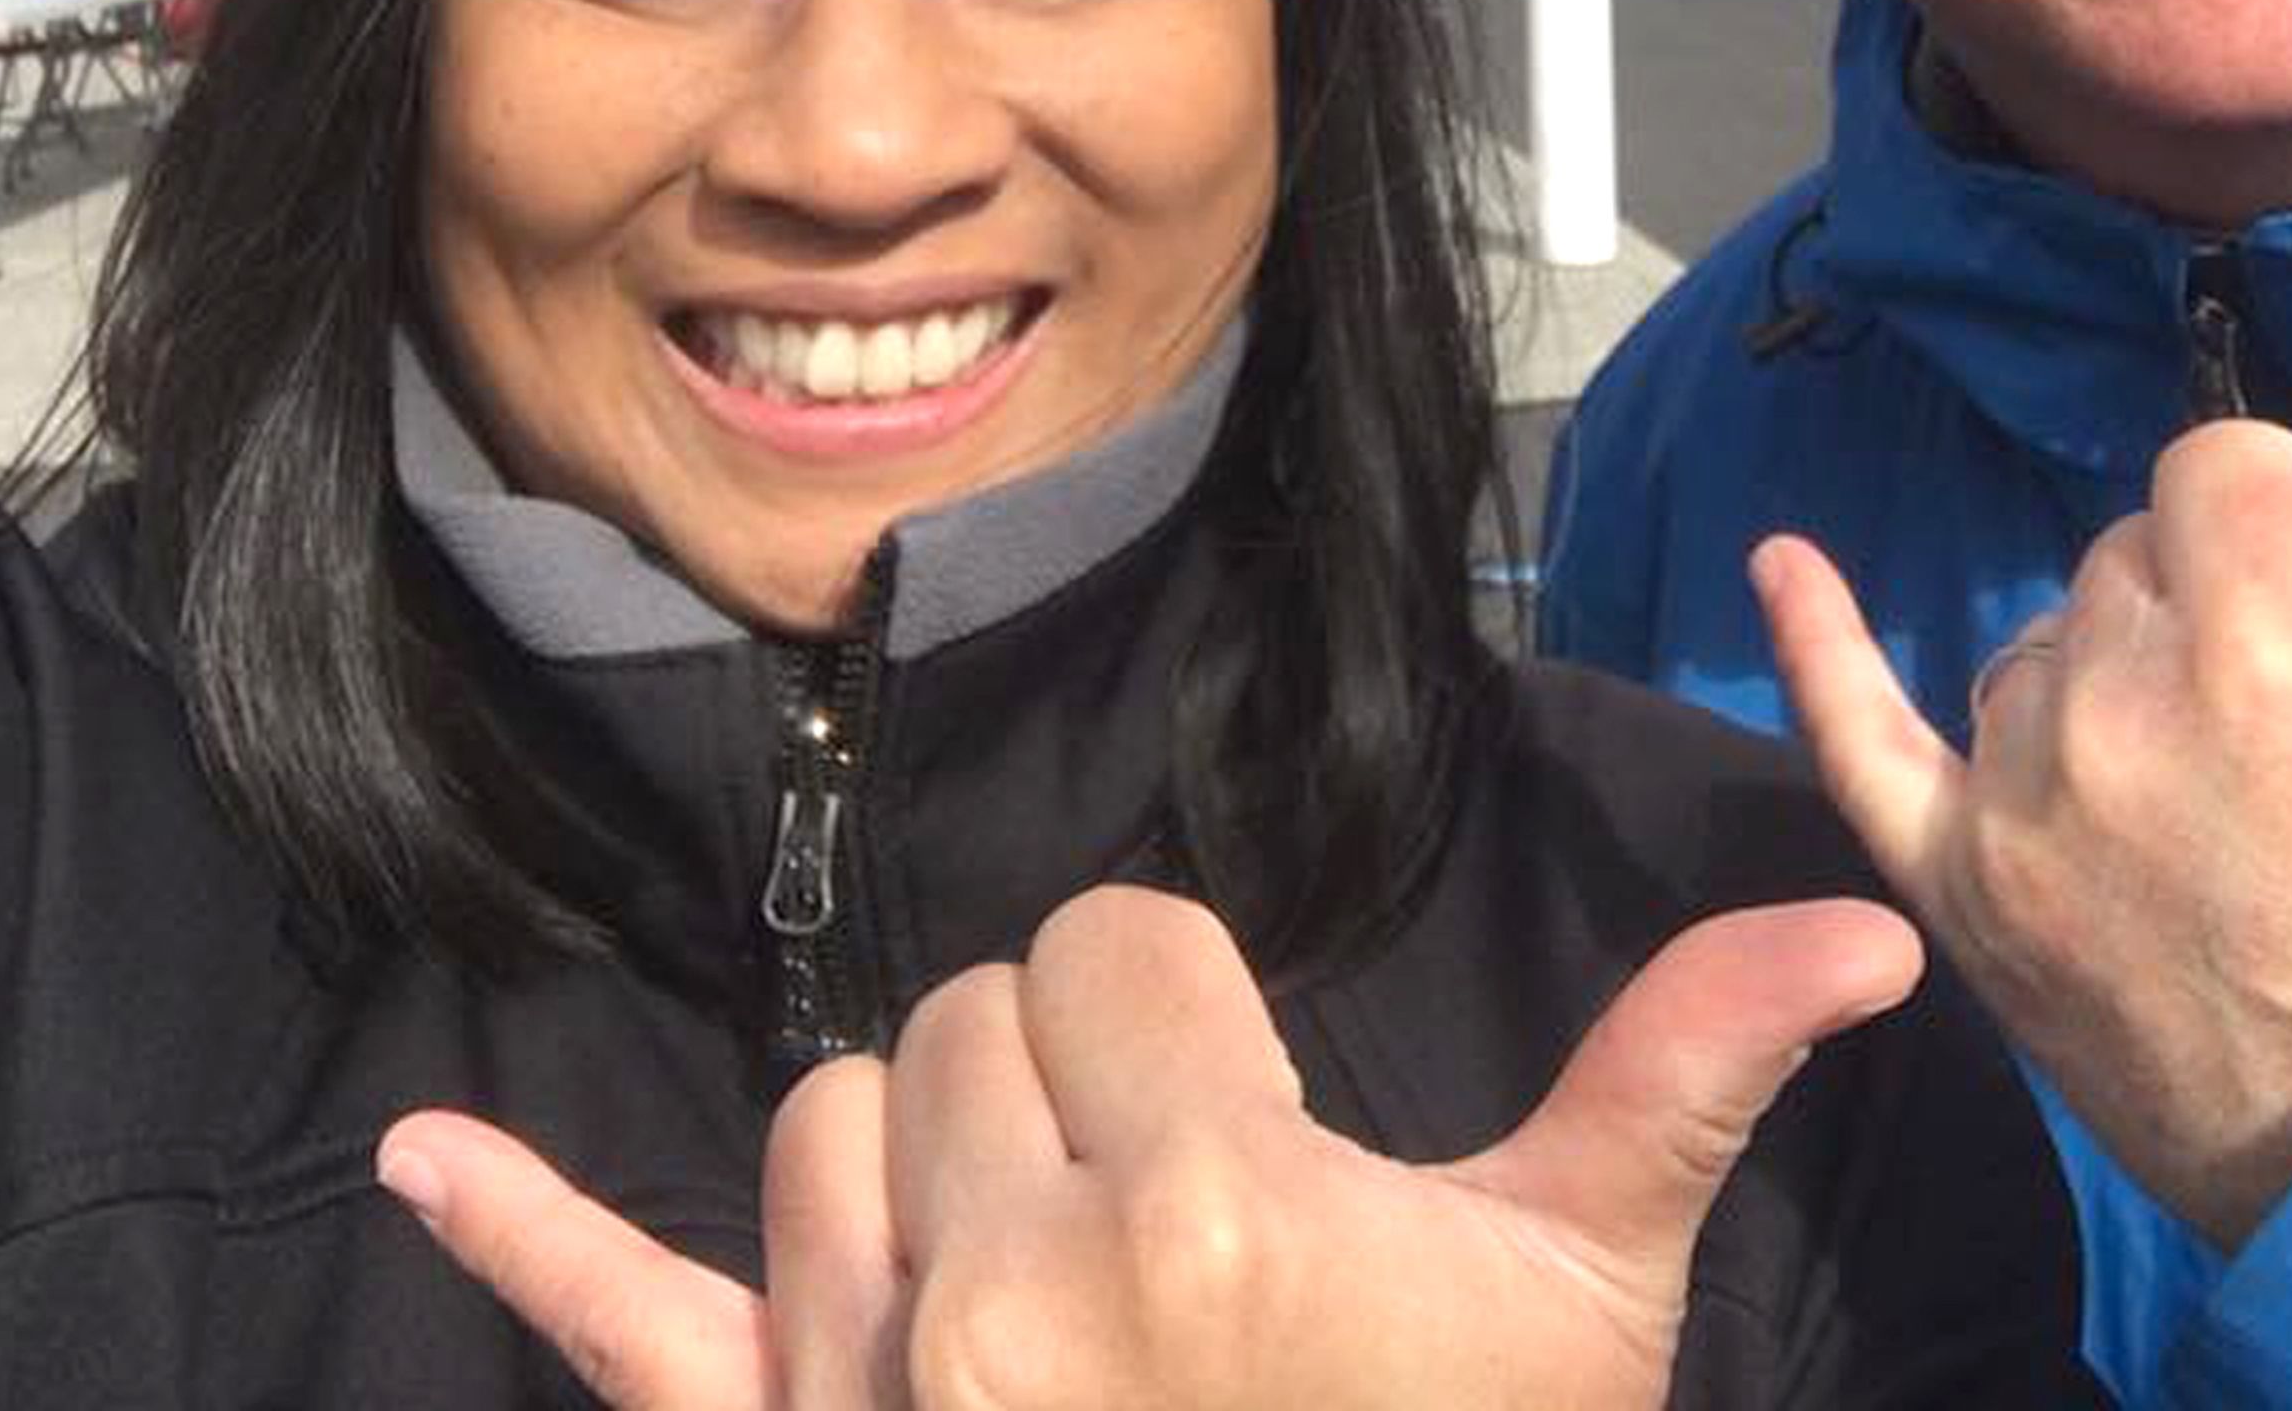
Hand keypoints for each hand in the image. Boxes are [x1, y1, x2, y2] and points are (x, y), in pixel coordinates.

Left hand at [386, 880, 1923, 1408]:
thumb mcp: (1589, 1310)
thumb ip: (1682, 1085)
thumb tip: (1867, 926)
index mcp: (1206, 1198)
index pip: (1112, 943)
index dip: (1183, 1012)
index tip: (1253, 1113)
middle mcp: (1005, 1278)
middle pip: (967, 1023)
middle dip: (1062, 1080)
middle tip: (1171, 1225)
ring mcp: (873, 1392)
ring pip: (825, 1129)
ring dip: (909, 1164)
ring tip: (1039, 1270)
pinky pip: (621, 1333)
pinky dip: (518, 1241)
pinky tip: (423, 1166)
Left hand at [1756, 309, 2291, 1250]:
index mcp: (2267, 624)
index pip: (2232, 473)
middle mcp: (2119, 702)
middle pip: (2134, 562)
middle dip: (2239, 605)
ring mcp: (2033, 815)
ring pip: (2039, 655)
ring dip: (2123, 676)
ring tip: (2237, 769)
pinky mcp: (1981, 914)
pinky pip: (1863, 753)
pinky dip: (1822, 650)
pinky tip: (1779, 565)